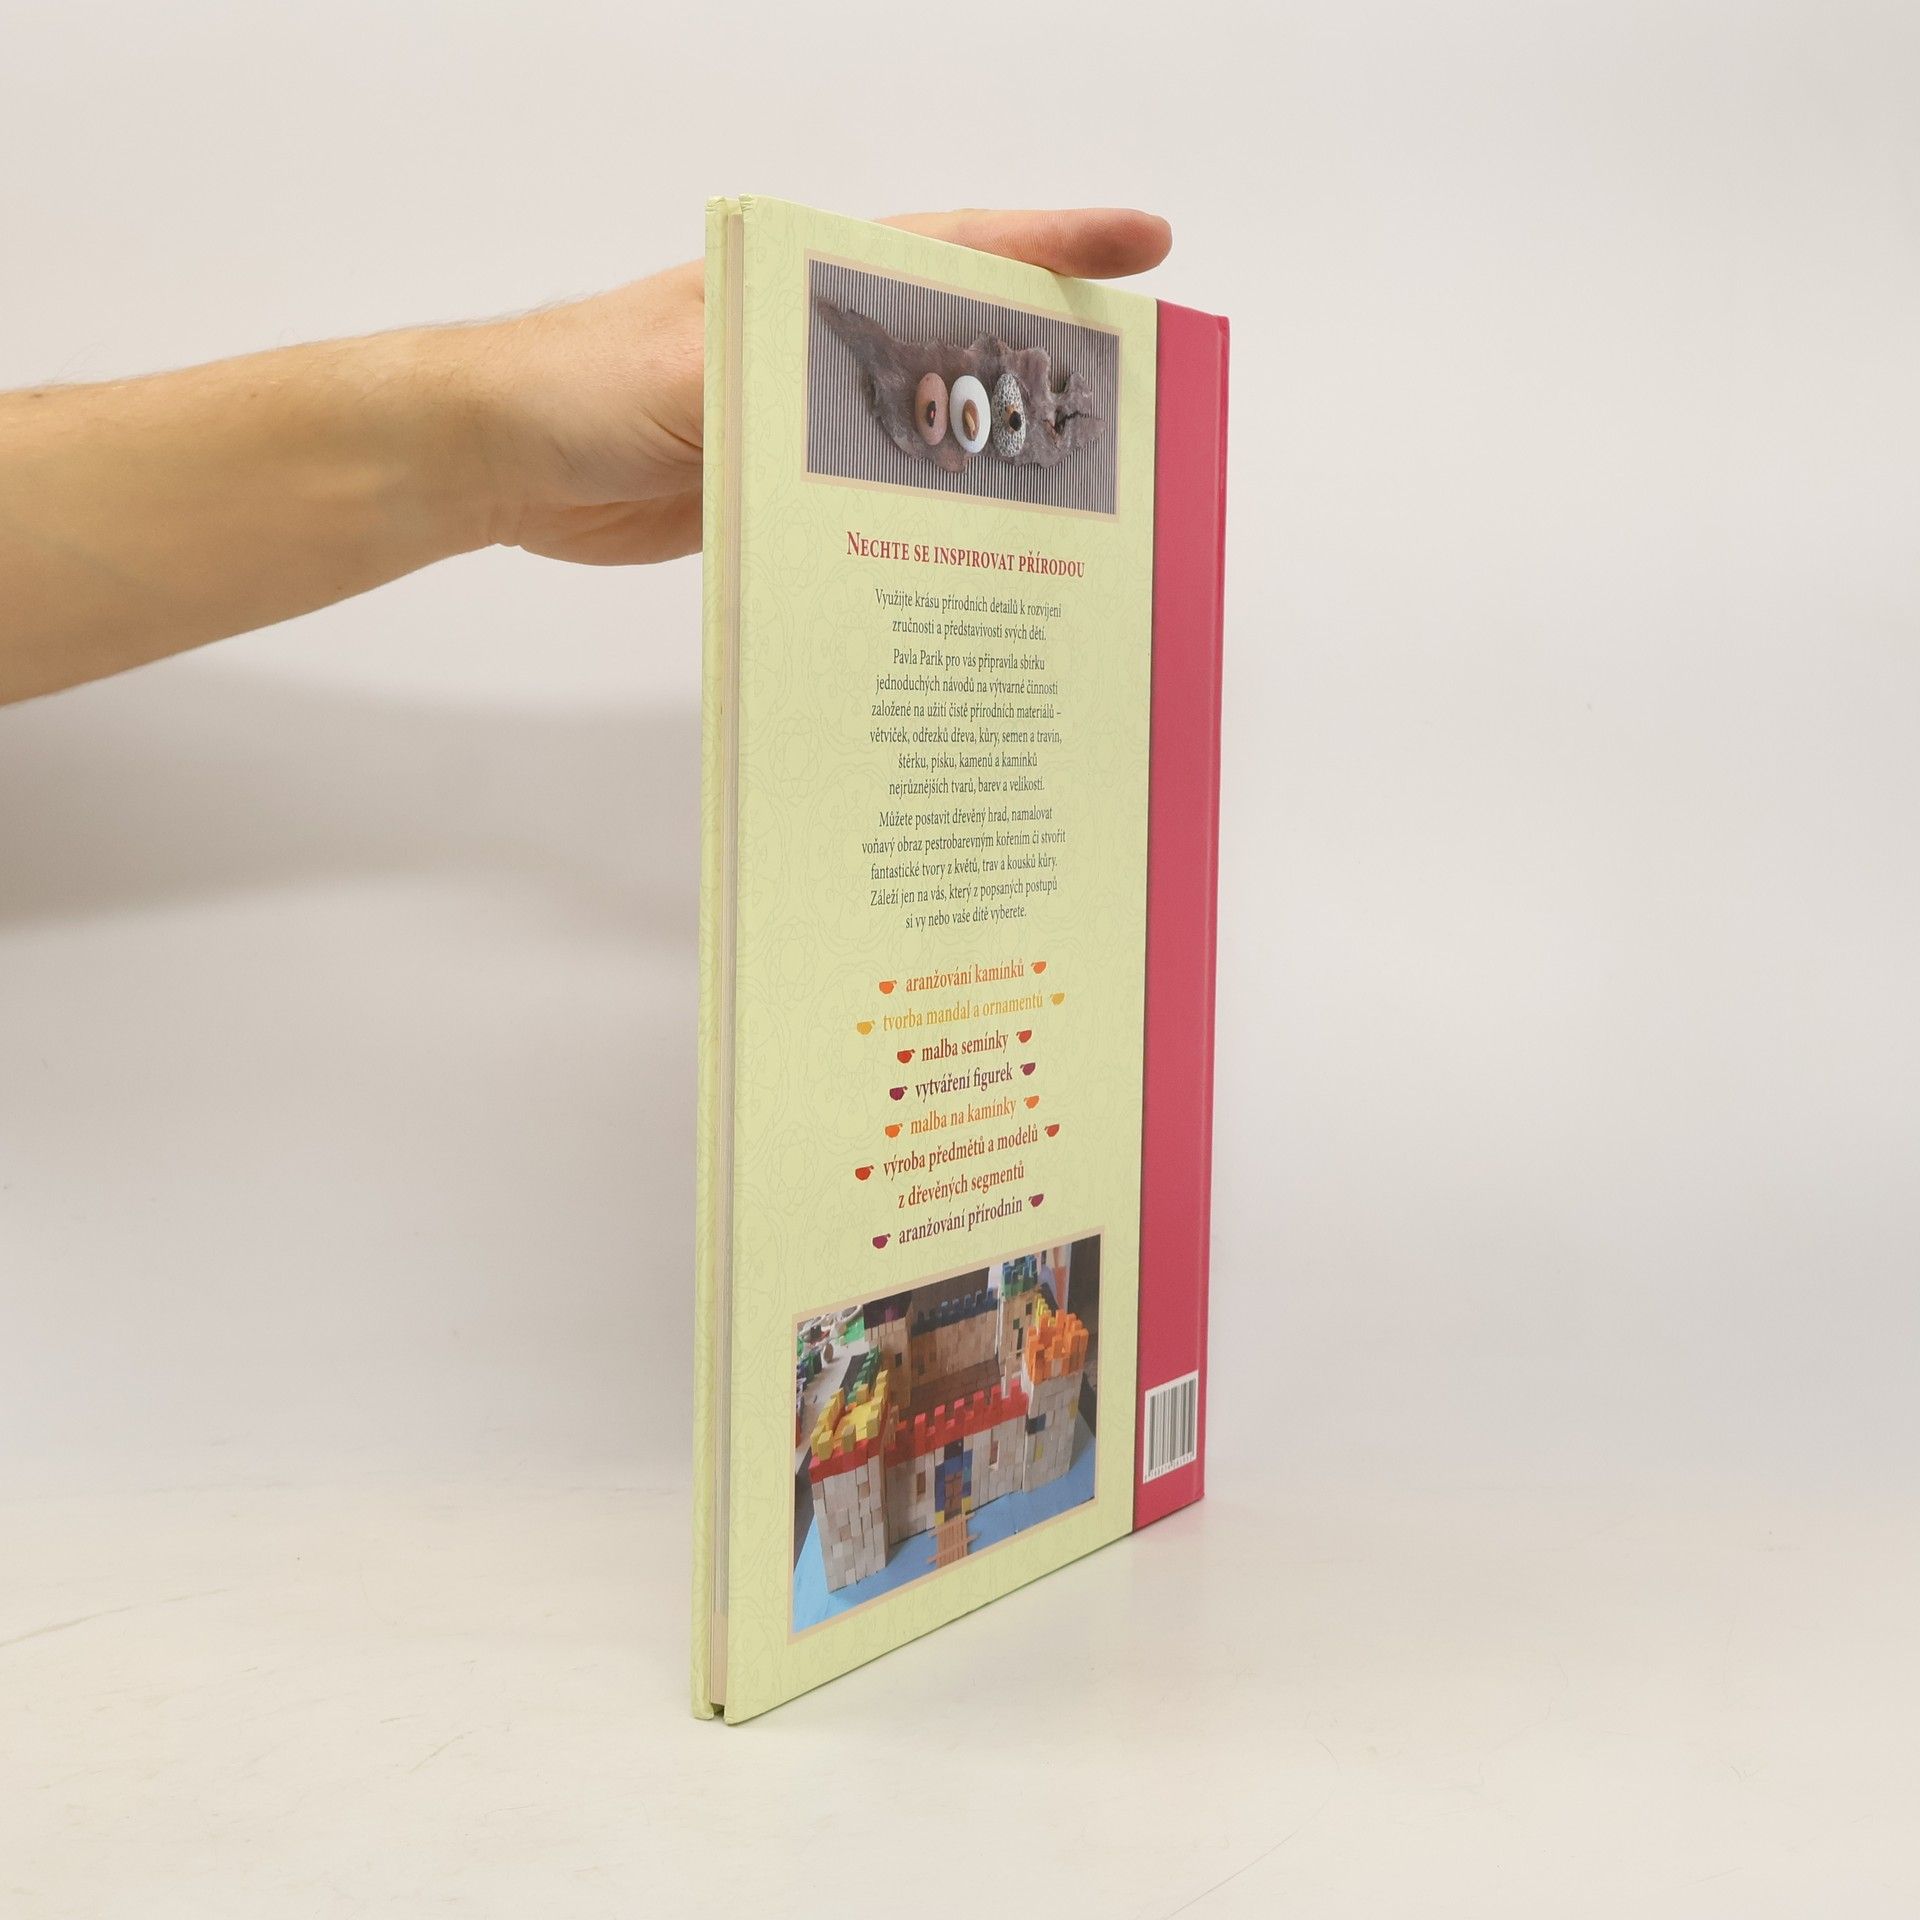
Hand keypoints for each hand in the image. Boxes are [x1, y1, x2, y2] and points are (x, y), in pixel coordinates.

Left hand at [458, 208, 1172, 566]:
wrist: (503, 457)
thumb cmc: (585, 381)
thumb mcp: (698, 369)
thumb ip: (797, 382)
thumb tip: (903, 415)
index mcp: (807, 281)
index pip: (952, 251)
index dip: (1051, 249)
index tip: (1143, 246)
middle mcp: (818, 341)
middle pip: (958, 343)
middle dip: (1046, 366)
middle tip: (1130, 408)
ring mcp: (803, 416)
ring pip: (923, 430)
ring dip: (990, 460)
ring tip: (1076, 497)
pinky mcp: (780, 485)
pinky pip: (873, 498)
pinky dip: (920, 522)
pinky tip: (969, 556)